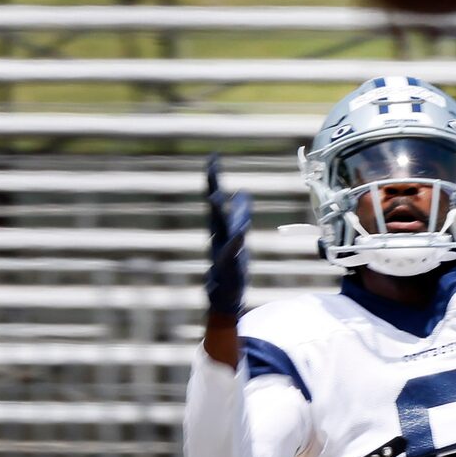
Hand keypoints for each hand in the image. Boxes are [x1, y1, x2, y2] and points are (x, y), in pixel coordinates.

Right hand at [204, 154, 252, 319]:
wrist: (224, 299)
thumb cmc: (231, 267)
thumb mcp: (238, 236)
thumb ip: (241, 213)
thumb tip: (244, 192)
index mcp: (219, 229)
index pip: (215, 199)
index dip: (213, 179)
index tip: (213, 157)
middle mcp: (217, 237)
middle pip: (214, 208)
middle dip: (212, 187)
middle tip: (211, 167)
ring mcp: (220, 251)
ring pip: (218, 229)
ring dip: (217, 212)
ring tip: (215, 195)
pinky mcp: (227, 268)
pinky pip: (231, 253)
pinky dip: (235, 241)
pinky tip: (241, 230)